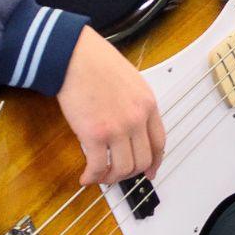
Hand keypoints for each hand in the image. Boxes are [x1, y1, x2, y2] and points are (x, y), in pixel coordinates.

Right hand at [56, 26, 165, 185]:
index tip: (150, 171)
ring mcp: (118, 128)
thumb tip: (132, 126)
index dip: (155, 162)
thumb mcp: (131, 81)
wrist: (75, 56)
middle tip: (118, 174)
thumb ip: (136, 105)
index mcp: (148, 104)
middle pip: (143, 160)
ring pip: (123, 168)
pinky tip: (86, 176)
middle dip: (130, 173)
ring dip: (111, 178)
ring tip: (100, 175)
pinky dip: (93, 177)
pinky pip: (99, 166)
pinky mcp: (95, 135)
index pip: (160, 143)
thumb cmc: (96, 62)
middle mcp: (137, 118)